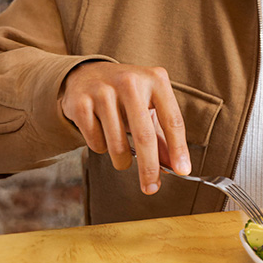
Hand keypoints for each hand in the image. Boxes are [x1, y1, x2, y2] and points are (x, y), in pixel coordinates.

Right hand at [59, 62, 190, 194]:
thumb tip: (174, 167)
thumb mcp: (149, 106)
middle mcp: (130, 81)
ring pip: (117, 145)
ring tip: (123, 157)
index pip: (172, 120)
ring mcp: (103, 91)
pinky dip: (102, 148)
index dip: (178, 148)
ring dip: (122, 161)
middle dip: (149, 168)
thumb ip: (163, 135)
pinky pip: (96, 143)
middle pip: (144, 136)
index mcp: (155, 79)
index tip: (182, 171)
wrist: (87, 74)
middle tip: (151, 188)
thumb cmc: (127, 95)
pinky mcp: (81, 103)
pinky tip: (102, 134)